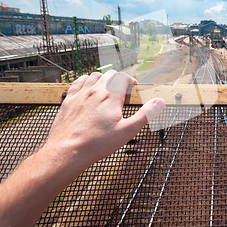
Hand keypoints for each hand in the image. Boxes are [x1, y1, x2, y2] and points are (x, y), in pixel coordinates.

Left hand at [46, 71, 165, 167]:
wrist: (67, 151)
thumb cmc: (97, 143)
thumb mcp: (127, 131)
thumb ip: (145, 115)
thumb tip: (160, 102)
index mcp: (111, 96)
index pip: (123, 77)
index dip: (131, 80)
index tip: (133, 87)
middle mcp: (95, 91)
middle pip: (109, 74)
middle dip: (118, 79)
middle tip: (122, 90)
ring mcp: (80, 94)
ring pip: (93, 76)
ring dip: (103, 78)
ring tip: (107, 88)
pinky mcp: (68, 100)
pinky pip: (78, 82)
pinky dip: (86, 81)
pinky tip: (88, 89)